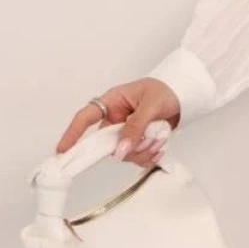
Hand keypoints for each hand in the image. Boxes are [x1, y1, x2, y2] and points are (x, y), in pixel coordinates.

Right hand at [54, 79, 181, 168]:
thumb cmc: (166, 90)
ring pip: (123, 153)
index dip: (72, 134)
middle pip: (107, 144)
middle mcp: (116, 118)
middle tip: (147, 142)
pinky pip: (136, 157)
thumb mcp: (151, 106)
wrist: (186, 95)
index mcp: (113, 102)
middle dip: (127, 148)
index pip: (86, 117)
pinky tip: (160, 145)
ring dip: (143, 151)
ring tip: (160, 138)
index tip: (62, 151)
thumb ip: (135, 128)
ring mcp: (126, 131)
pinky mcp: (137, 141)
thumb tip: (119, 151)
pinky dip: (149, 155)